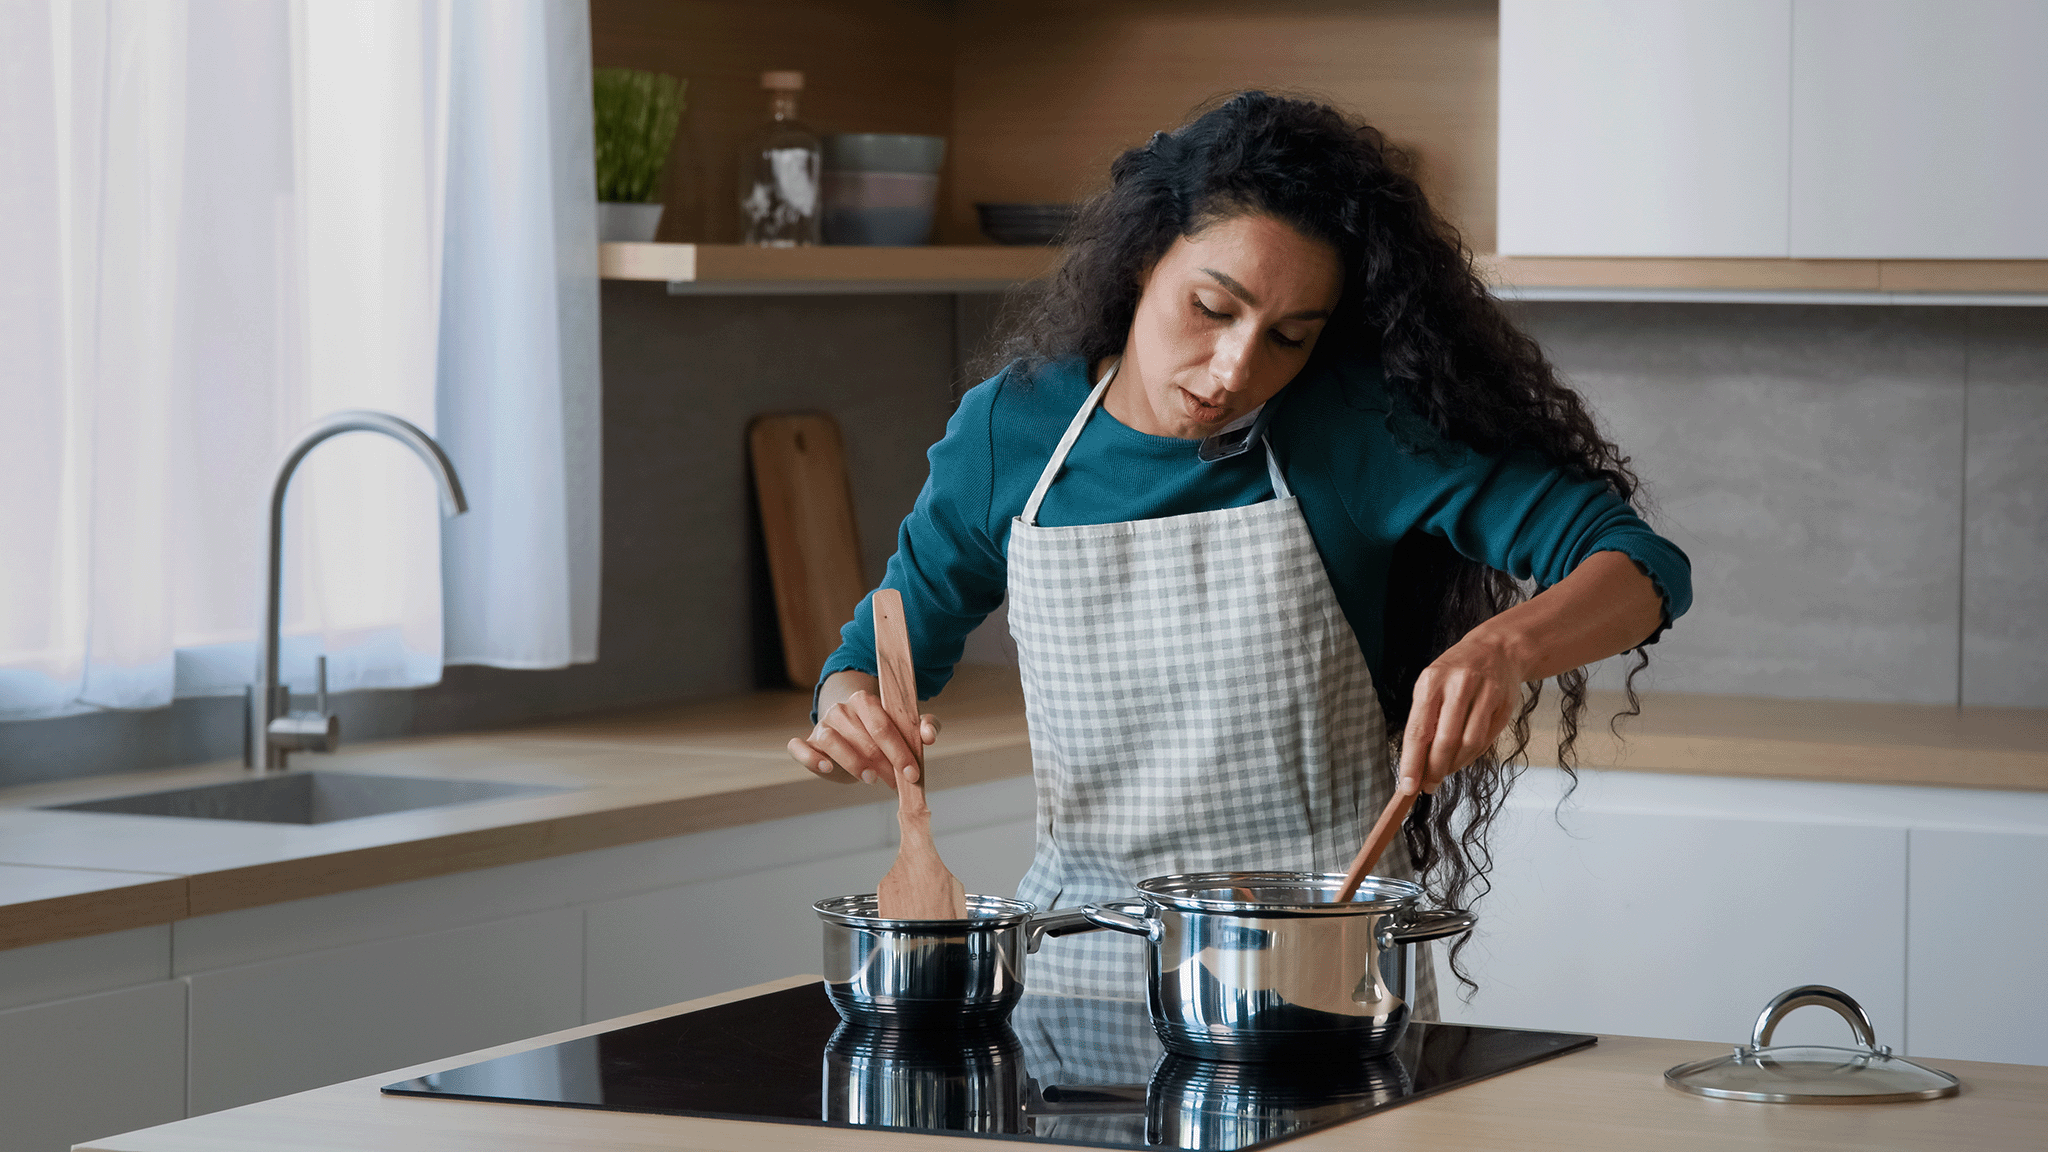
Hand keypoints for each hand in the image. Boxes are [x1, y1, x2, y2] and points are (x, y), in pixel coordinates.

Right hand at [786, 671, 939, 789]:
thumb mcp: (907, 729)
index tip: (912, 774)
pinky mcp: (807, 743)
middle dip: (882, 762)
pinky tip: (826, 768)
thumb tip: (928, 736)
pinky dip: (810, 757)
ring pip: (831, 740)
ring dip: (852, 761)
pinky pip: (799, 747)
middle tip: (895, 782)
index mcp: (865, 700)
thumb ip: (926, 726)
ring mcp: (822, 725)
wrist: (852, 738)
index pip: (883, 724)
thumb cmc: (883, 735)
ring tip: (869, 778)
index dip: (899, 751)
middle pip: (862, 735)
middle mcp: (841, 710)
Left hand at [1396, 633, 1525, 795]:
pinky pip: (1486, 739)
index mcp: (1432, 681)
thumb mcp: (1431, 685)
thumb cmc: (1455, 671)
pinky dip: (1472, 755)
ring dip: (1455, 765)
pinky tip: (1462, 758)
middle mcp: (1459, 685)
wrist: (1497, 648)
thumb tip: (1416, 763)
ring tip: (1445, 771)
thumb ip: (1424, 719)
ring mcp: (1485, 694)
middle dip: (1435, 769)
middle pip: (1446, 740)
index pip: (1419, 729)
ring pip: (1469, 743)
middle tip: (1428, 786)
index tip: (1408, 785)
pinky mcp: (1504, 704)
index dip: (1412, 762)